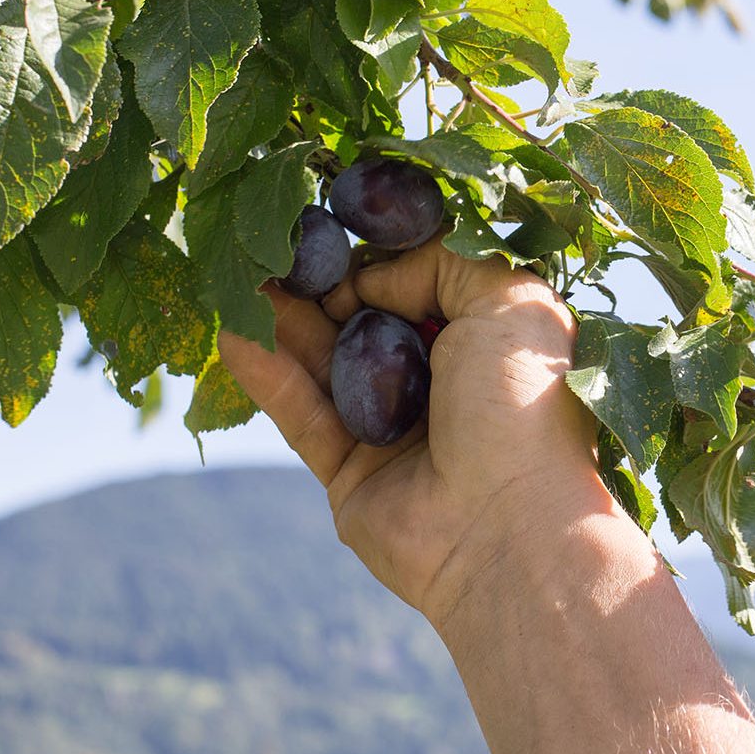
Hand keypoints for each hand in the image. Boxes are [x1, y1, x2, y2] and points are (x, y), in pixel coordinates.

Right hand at [218, 240, 607, 624]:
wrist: (507, 527)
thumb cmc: (521, 406)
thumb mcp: (509, 302)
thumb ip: (442, 263)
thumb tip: (372, 278)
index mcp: (492, 342)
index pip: (426, 284)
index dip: (381, 258)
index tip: (336, 226)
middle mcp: (446, 383)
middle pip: (368, 320)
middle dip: (321, 284)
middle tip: (272, 244)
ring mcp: (395, 430)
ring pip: (326, 362)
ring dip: (283, 320)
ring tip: (239, 276)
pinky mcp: (349, 473)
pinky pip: (300, 414)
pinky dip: (266, 374)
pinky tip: (232, 333)